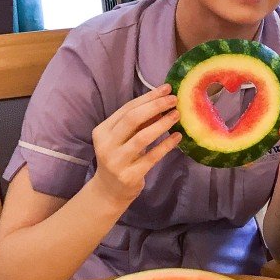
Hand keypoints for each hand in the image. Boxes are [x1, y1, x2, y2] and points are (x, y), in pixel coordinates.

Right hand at [90, 84, 180, 207]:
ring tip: (177, 115)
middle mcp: (106, 145)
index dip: (148, 97)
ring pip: (142, 137)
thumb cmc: (120, 157)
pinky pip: (151, 157)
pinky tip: (177, 136)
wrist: (109, 191)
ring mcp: (116, 161)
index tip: (166, 88)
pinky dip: (166, 145)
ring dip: (162, 124)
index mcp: (102, 131)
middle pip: (132, 119)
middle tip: (174, 100)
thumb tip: (162, 101)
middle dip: (155, 106)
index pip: (127, 109)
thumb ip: (138, 122)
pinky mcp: (129, 176)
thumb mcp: (123, 138)